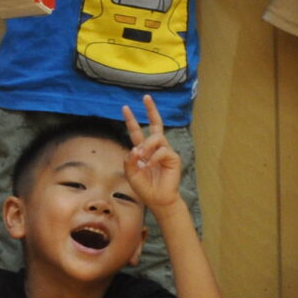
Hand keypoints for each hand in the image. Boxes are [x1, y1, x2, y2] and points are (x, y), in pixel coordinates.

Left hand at [120, 98, 183, 212]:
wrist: (158, 200)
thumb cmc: (145, 188)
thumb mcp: (131, 174)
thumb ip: (129, 161)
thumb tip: (135, 148)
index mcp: (143, 151)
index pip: (137, 131)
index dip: (132, 120)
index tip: (125, 107)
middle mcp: (155, 148)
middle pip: (155, 124)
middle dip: (151, 110)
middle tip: (146, 97)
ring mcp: (165, 152)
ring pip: (156, 138)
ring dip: (146, 146)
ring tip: (141, 158)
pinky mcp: (173, 158)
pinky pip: (162, 151)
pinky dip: (154, 158)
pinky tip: (150, 166)